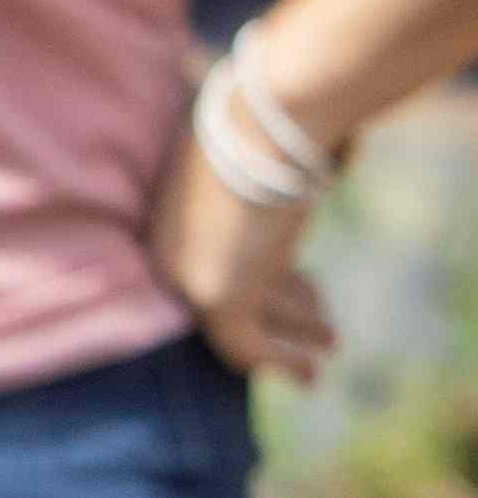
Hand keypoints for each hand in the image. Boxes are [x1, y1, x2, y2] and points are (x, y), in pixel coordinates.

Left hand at [151, 131, 339, 380]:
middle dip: (281, 310)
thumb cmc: (261, 126)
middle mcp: (167, 252)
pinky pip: (248, 346)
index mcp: (167, 216)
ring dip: (297, 330)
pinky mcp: (217, 296)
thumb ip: (258, 187)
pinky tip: (310, 374)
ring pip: (249, 321)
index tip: (300, 287)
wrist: (261, 122)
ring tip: (331, 339)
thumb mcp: (251, 159)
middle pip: (226, 295)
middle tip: (322, 325)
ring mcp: (186, 276)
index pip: (206, 264)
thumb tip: (304, 179)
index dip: (259, 281)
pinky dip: (281, 363)